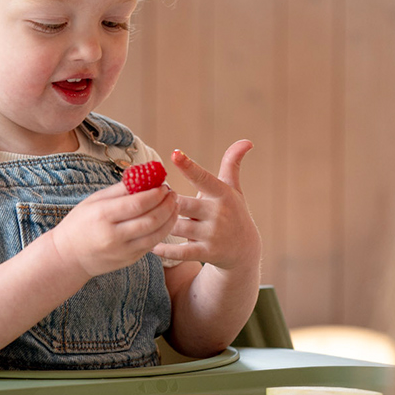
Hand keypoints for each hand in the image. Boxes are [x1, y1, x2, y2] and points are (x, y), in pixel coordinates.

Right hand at [51, 181, 178, 277]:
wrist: (69, 256)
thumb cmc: (81, 223)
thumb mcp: (94, 201)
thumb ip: (121, 189)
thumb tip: (146, 175)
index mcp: (103, 216)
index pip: (137, 204)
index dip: (156, 194)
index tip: (164, 185)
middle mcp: (114, 236)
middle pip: (151, 219)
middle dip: (167, 205)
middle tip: (173, 193)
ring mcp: (123, 251)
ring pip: (157, 235)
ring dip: (171, 218)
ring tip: (174, 205)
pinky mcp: (130, 260)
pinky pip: (152, 244)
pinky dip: (163, 231)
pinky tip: (166, 219)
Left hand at [153, 141, 260, 271]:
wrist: (244, 250)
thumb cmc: (233, 212)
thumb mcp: (233, 189)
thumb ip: (232, 163)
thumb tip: (247, 141)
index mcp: (221, 193)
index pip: (203, 178)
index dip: (188, 166)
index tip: (175, 154)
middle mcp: (218, 213)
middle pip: (181, 204)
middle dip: (166, 202)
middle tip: (152, 199)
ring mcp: (212, 234)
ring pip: (176, 227)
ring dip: (160, 224)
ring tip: (147, 220)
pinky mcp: (207, 253)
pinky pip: (180, 252)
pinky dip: (164, 250)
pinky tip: (151, 246)